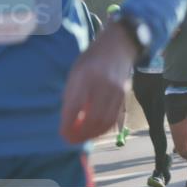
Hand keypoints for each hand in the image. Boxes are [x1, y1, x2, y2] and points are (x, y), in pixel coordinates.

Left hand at [59, 25, 135, 143]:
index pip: (75, 108)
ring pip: (105, 121)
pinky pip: (114, 118)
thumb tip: (68, 119)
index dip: (68, 125)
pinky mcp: (123, 97)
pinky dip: (103, 129)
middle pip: (92, 119)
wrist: (119, 46)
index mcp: (85, 77)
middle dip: (81, 134)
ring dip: (92, 134)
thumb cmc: (92, 59)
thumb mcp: (75, 72)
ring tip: (82, 138)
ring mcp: (116, 92)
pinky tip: (95, 131)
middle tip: (71, 140)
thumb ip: (71, 94)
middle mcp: (102, 85)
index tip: (62, 134)